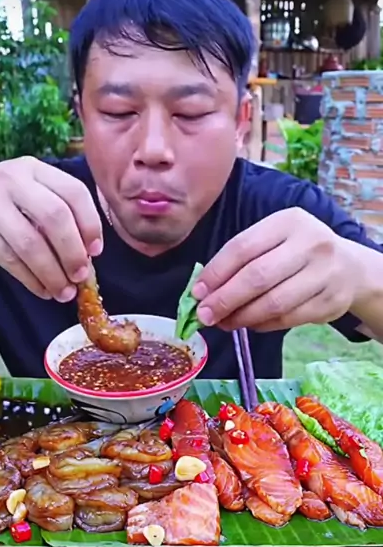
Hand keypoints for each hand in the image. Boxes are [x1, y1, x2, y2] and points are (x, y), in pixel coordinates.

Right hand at [0, 156, 103, 301]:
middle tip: (81, 276)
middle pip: (54, 216)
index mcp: (34, 168)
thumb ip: (56, 213)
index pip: (74, 192)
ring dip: (52, 273)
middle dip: (72, 252)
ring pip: (30, 243)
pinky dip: (30, 279)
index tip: (95, 251)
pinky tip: (42, 290)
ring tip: (64, 292)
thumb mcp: (26, 194)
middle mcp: (11, 178)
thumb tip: (88, 254)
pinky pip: (8, 258)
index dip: (90, 224)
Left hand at [192, 208, 356, 331]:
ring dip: (242, 317)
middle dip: (225, 299)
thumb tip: (203, 291)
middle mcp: (311, 243)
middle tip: (205, 315)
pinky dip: (262, 325)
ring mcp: (325, 274)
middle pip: (257, 277)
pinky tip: (249, 323)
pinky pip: (288, 319)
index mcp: (289, 221)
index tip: (197, 293)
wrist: (350, 268)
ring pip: (274, 303)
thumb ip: (242, 259)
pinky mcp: (331, 302)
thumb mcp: (274, 239)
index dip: (216, 272)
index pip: (243, 247)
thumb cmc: (298, 252)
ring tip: (223, 323)